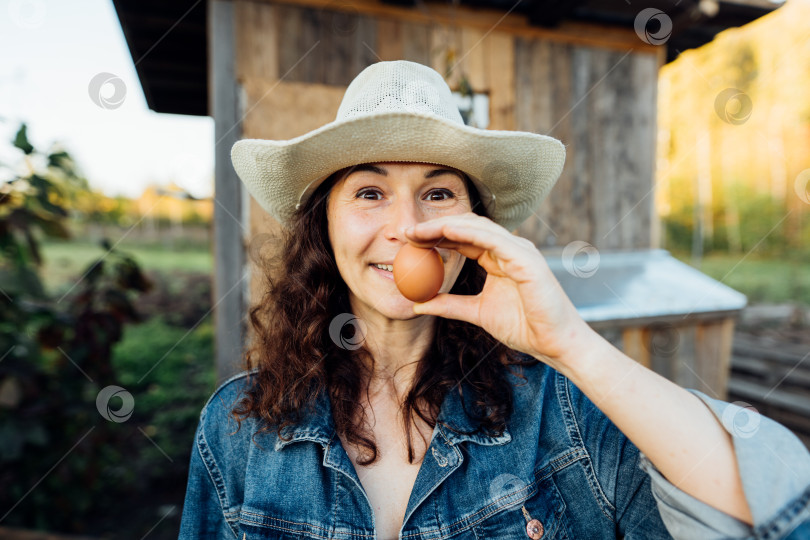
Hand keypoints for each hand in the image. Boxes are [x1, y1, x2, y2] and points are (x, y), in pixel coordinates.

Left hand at [405, 212, 594, 366]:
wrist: (554, 343)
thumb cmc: (524, 327)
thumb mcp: (477, 313)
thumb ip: (449, 305)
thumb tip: (417, 304)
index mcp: (498, 258)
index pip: (463, 239)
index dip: (435, 237)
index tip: (408, 241)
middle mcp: (508, 249)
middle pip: (467, 228)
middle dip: (436, 226)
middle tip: (407, 232)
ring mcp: (519, 250)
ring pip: (478, 228)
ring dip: (446, 226)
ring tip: (419, 231)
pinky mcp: (527, 258)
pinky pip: (494, 239)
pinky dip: (469, 233)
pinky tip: (446, 232)